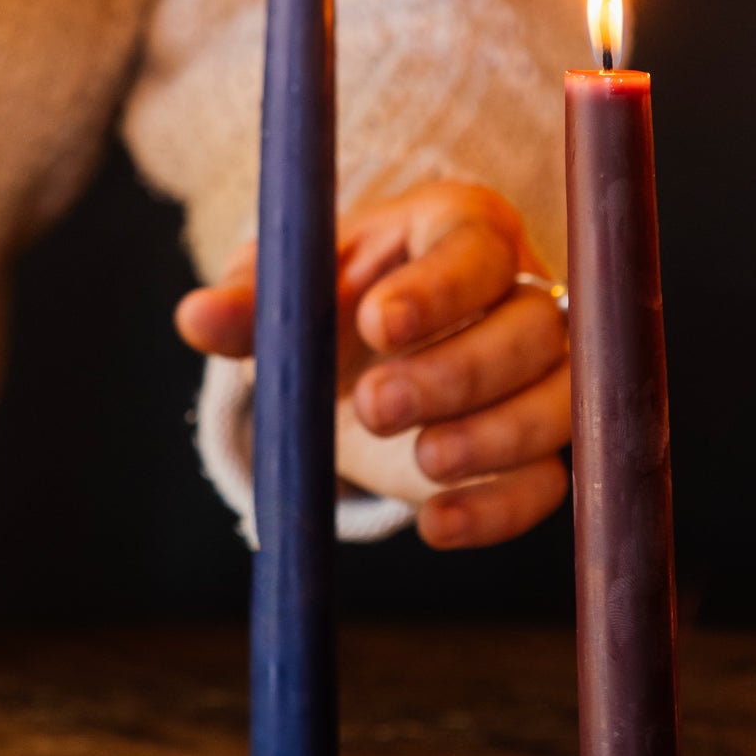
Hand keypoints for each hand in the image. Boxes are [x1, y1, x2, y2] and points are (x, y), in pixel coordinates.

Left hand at [176, 180, 569, 549]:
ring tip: (423, 461)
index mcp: (461, 230)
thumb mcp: (288, 289)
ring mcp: (541, 376)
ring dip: (495, 437)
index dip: (436, 289)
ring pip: (560, 403)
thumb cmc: (331, 299)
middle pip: (531, 328)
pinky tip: (435, 524)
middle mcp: (521, 295)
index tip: (375, 324)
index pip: (475, 250)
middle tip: (375, 405)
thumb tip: (195, 318)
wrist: (359, 356)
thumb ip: (253, 301)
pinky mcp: (534, 450)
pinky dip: (497, 511)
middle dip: (459, 372)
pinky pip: (546, 483)